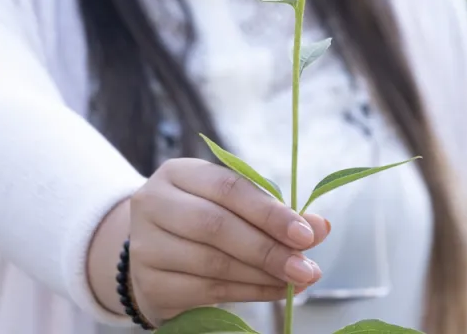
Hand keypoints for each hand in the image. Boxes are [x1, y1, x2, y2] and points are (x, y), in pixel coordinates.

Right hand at [127, 157, 330, 322]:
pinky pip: (207, 291)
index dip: (270, 212)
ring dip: (262, 275)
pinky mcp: (150, 284)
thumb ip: (273, 212)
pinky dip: (248, 293)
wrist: (152, 253)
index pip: (229, 188)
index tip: (307, 233)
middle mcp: (153, 204)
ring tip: (297, 280)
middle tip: (306, 266)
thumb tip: (321, 226)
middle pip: (217, 226)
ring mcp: (145, 246)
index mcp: (177, 173)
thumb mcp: (233, 205)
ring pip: (213, 263)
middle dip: (269, 248)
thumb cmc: (201, 220)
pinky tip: (274, 291)